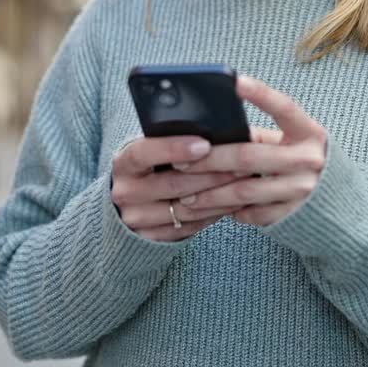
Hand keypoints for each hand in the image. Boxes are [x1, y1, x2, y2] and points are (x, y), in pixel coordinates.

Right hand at [109, 135, 247, 241]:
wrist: (129, 201)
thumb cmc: (149, 166)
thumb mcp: (150, 150)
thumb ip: (169, 140)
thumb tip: (210, 128)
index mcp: (123, 163)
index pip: (144, 153)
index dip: (174, 148)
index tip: (204, 144)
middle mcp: (125, 192)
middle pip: (171, 184)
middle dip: (210, 174)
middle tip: (241, 164)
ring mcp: (136, 219)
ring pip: (185, 209)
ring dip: (218, 196)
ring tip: (244, 183)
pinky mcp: (151, 238)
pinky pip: (189, 227)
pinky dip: (214, 214)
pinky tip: (234, 202)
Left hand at [175, 76, 327, 226]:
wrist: (335, 200)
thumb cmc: (296, 159)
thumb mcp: (287, 142)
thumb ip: (257, 136)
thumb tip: (206, 134)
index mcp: (309, 132)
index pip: (284, 108)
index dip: (261, 94)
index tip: (234, 80)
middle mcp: (309, 160)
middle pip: (249, 156)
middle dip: (209, 160)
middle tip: (181, 161)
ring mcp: (302, 190)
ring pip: (244, 191)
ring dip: (210, 194)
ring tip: (186, 195)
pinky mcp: (293, 215)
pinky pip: (252, 214)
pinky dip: (230, 212)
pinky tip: (213, 209)